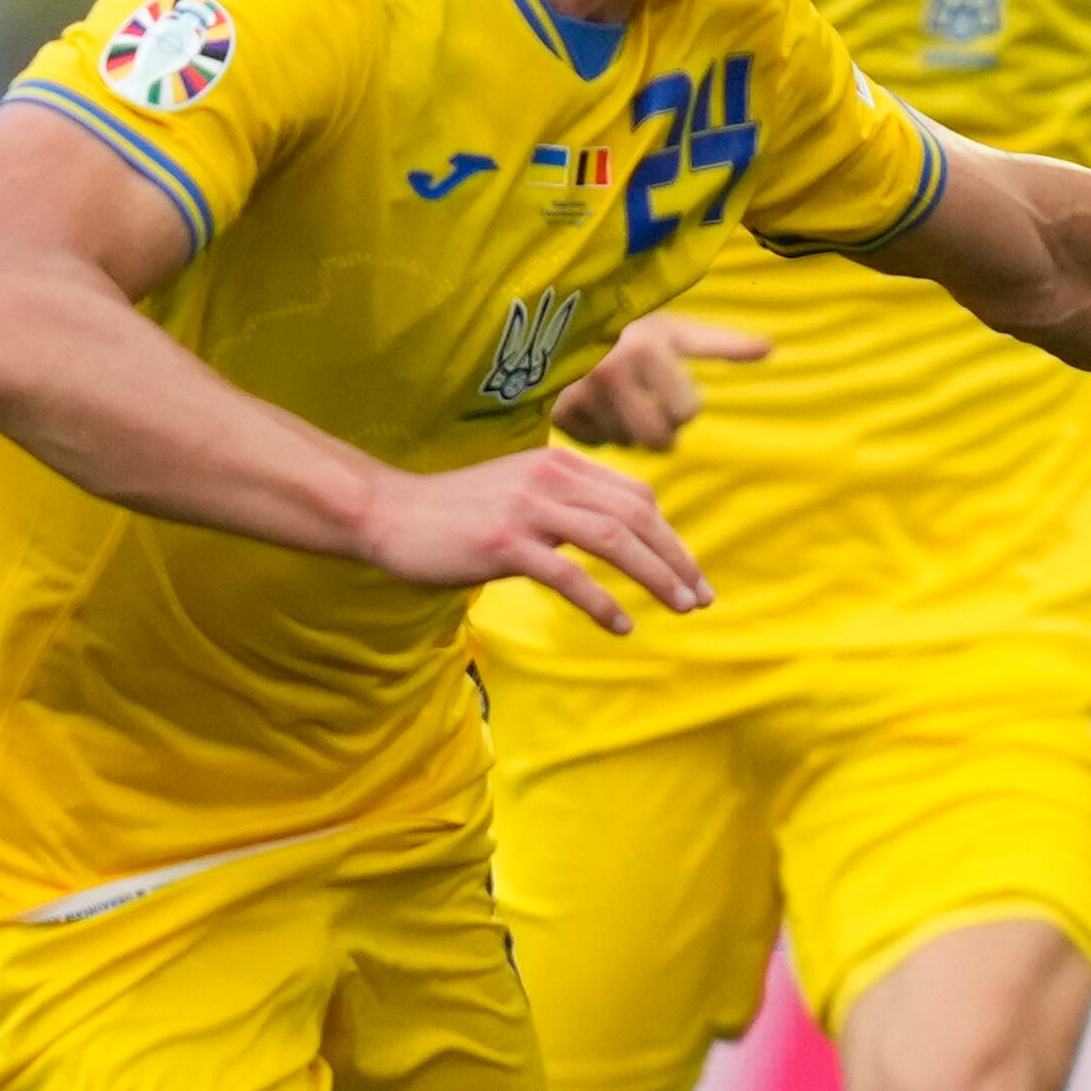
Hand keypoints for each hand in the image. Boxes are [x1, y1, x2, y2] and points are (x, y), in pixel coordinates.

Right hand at [353, 443, 708, 633]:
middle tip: (703, 597)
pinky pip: (568, 575)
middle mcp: (549, 479)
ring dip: (656, 577)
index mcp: (560, 465)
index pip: (636, 497)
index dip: (671, 537)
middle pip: (636, 517)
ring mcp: (527, 509)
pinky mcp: (503, 543)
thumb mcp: (520, 493)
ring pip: (614, 540)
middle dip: (676, 559)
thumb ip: (566, 504)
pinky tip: (621, 625)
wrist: (388, 514)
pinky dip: (602, 602)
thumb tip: (619, 532)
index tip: (693, 572)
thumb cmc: (456, 512)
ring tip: (682, 608)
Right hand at [551, 313, 763, 448]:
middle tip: (651, 406)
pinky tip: (596, 407)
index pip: (686, 412)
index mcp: (645, 349)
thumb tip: (770, 346)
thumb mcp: (678, 331)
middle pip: (658, 439)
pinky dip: (601, 432)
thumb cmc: (634, 330)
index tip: (671, 385)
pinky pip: (596, 443)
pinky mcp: (557, 409)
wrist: (567, 323)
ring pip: (626, 443)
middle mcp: (608, 370)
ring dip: (631, 430)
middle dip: (662, 429)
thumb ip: (723, 343)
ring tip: (620, 399)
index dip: (685, 404)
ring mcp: (577, 392)